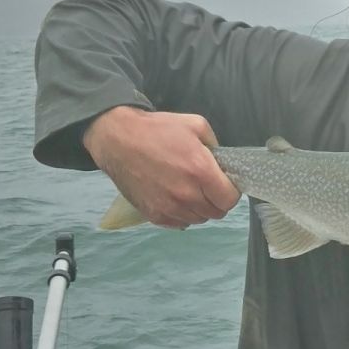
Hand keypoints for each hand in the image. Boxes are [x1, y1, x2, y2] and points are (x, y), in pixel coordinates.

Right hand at [83, 107, 240, 227]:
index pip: (229, 199)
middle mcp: (186, 194)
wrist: (118, 139)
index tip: (224, 184)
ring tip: (189, 190)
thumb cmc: (158, 129)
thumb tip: (222, 166)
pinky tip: (176, 198)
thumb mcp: (196, 125)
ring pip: (199, 219)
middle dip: (216, 200)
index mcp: (200, 171)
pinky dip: (182, 214)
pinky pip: (180, 223)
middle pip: (216, 213)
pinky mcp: (154, 215)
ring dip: (199, 208)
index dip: (230, 192)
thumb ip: (216, 146)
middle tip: (207, 186)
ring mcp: (169, 207)